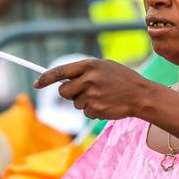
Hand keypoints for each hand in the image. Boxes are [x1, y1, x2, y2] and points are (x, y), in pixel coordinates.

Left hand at [34, 58, 156, 120]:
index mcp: (90, 65)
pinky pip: (85, 112)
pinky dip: (93, 110)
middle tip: (82, 91)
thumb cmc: (122, 79)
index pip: (60, 72)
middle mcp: (88, 79)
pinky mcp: (96, 109)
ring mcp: (92, 95)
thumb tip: (61, 80)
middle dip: (68, 94)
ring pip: (75, 103)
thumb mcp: (104, 67)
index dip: (45, 78)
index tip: (37, 83)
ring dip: (84, 102)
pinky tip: (106, 104)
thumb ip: (84, 71)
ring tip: (102, 96)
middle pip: (63, 91)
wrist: (141, 95)